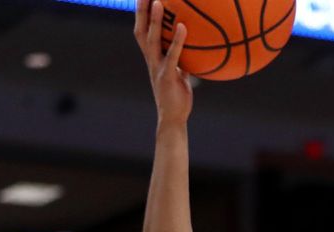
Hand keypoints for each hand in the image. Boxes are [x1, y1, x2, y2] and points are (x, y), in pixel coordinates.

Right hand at [134, 0, 192, 124]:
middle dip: (141, 11)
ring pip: (151, 39)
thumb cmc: (177, 98)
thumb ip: (182, 63)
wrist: (173, 118)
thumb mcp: (180, 76)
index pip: (143, 32)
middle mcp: (151, 60)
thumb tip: (193, 52)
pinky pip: (172, 54)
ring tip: (159, 1)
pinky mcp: (167, 75)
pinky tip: (183, 27)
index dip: (141, 15)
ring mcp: (157, 67)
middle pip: (140, 30)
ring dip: (154, 20)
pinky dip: (177, 40)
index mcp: (153, 59)